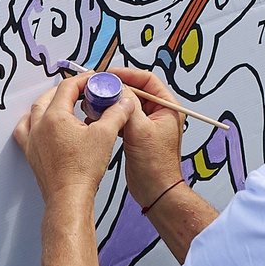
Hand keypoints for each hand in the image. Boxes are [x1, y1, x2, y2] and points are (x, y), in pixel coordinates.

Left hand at [14, 73, 128, 213]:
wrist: (69, 199)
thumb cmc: (82, 171)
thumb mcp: (105, 136)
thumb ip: (116, 113)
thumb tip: (124, 102)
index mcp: (55, 117)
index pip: (67, 87)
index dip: (83, 80)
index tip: (94, 80)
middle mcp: (39, 126)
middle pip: (49, 96)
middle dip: (67, 90)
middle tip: (83, 91)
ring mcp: (32, 140)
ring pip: (35, 111)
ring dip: (49, 103)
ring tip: (63, 104)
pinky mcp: (31, 154)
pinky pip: (25, 130)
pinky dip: (33, 122)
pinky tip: (41, 125)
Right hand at [112, 67, 186, 208]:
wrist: (155, 190)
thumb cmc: (156, 165)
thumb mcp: (140, 130)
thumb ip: (129, 106)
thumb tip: (117, 87)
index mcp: (168, 107)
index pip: (147, 80)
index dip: (128, 74)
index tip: (110, 74)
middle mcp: (160, 113)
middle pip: (136, 91)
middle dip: (116, 89)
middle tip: (99, 87)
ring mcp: (148, 124)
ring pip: (127, 104)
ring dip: (112, 102)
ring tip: (96, 101)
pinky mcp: (138, 134)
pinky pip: (123, 118)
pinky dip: (112, 116)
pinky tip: (99, 117)